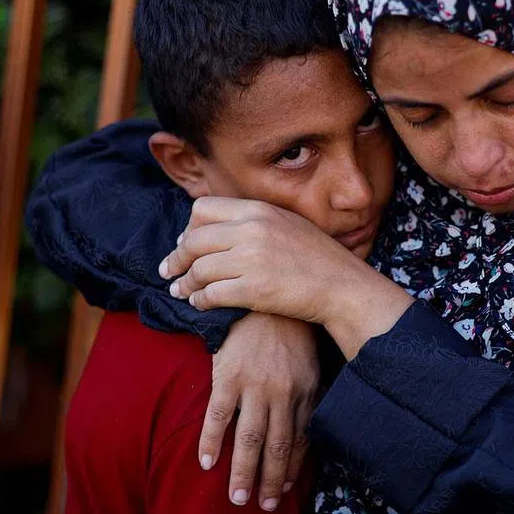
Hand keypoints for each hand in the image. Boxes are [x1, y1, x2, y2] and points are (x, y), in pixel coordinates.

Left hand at [160, 197, 412, 357]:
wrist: (344, 287)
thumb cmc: (318, 259)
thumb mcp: (287, 223)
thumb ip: (255, 221)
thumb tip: (218, 228)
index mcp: (259, 210)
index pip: (203, 210)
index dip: (189, 228)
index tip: (186, 243)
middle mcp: (252, 230)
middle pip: (194, 240)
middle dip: (177, 258)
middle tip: (169, 271)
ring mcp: (252, 259)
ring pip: (199, 269)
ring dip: (186, 283)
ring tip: (181, 291)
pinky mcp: (253, 289)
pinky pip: (211, 294)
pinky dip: (200, 300)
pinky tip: (201, 304)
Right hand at [201, 312, 318, 511]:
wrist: (264, 302)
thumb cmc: (289, 335)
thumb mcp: (309, 366)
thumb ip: (307, 397)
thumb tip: (306, 430)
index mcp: (304, 393)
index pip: (299, 441)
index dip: (291, 469)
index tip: (284, 490)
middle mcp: (282, 394)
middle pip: (276, 447)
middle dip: (269, 481)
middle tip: (261, 506)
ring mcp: (254, 387)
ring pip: (249, 439)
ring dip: (243, 472)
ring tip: (237, 497)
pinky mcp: (228, 377)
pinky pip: (218, 416)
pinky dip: (212, 442)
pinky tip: (206, 462)